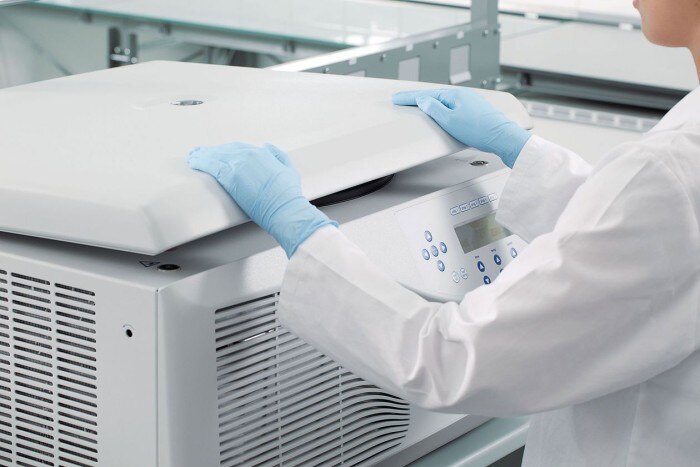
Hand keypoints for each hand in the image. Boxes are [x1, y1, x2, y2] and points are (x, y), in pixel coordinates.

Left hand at [188, 142, 336, 257]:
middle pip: (225, 150)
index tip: (221, 152)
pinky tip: (194, 162)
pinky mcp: (230, 176)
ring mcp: (239, 164)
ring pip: (216, 156)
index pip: (239, 148)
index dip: (227, 150)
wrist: (285, 209)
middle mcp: (249, 155)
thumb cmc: (288, 196)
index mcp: (262, 153)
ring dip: (203, 156)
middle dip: (213, 152)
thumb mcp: (289, 169)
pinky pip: (211, 165)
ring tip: (194, 157)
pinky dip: (200, 162)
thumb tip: (267, 147)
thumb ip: (278, 156)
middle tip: (202, 154)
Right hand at [392, 88, 530, 167]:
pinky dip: (441, 109)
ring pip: (443, 102)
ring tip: (417, 105)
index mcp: (454, 95)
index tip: (396, 97)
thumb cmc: (479, 130)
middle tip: (402, 100)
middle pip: (434, 96)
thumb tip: (423, 100)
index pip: (425, 95)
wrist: (502, 137)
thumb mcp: (449, 120)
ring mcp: (469, 103)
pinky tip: (440, 113)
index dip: (408, 97)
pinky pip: (452, 107)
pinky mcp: (474, 112)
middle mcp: (462, 96)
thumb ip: (433, 109)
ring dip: (429, 104)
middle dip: (417, 98)